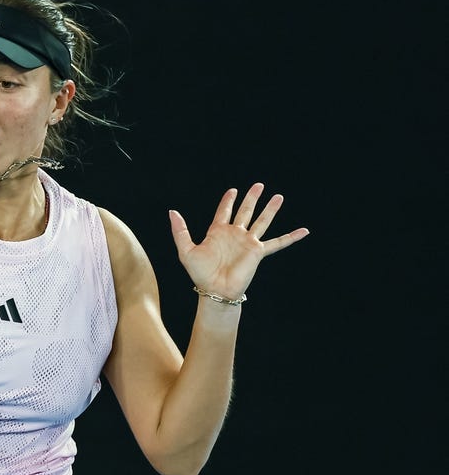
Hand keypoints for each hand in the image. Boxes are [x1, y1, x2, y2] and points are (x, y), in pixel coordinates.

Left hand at [169, 183, 309, 299]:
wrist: (215, 289)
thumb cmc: (200, 273)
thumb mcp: (185, 249)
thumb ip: (180, 230)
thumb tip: (171, 211)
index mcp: (217, 232)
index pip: (224, 212)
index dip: (228, 201)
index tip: (233, 190)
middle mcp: (235, 235)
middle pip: (245, 211)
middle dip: (252, 198)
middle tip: (259, 185)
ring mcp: (248, 242)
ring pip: (262, 221)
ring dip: (270, 209)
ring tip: (278, 196)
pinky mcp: (258, 252)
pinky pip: (278, 242)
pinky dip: (291, 237)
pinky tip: (304, 231)